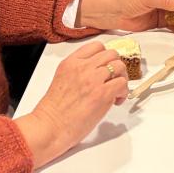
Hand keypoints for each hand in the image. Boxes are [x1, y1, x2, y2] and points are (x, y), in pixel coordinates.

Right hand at [16, 40, 129, 166]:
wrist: (50, 127)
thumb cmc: (54, 111)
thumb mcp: (62, 80)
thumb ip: (78, 73)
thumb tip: (97, 75)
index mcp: (70, 63)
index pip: (95, 46)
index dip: (105, 55)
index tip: (107, 64)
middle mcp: (82, 67)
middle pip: (111, 54)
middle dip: (116, 65)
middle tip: (114, 78)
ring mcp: (93, 79)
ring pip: (119, 66)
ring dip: (122, 77)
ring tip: (117, 90)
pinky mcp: (102, 93)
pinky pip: (122, 83)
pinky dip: (123, 92)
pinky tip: (115, 100)